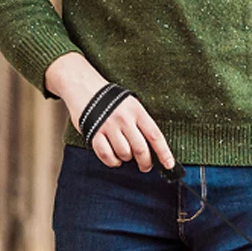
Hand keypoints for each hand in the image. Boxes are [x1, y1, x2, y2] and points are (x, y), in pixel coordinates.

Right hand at [45, 53, 174, 172]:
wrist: (81, 84)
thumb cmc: (109, 99)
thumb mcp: (131, 104)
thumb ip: (141, 124)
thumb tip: (153, 149)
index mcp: (137, 111)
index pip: (155, 136)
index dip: (164, 153)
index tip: (170, 165)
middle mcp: (124, 118)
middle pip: (141, 149)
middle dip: (145, 162)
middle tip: (145, 165)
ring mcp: (108, 125)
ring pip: (124, 154)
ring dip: (126, 159)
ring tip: (125, 154)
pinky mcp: (93, 132)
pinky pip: (106, 155)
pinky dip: (112, 161)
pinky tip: (114, 158)